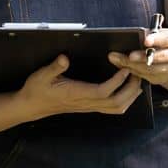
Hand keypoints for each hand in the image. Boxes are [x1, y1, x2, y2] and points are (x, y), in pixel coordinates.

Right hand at [17, 54, 141, 119]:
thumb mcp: (41, 75)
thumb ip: (54, 67)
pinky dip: (125, 101)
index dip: (117, 82)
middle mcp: (85, 103)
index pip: (102, 91)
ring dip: (130, 96)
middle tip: (136, 72)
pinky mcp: (89, 107)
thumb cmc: (36, 89)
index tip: (124, 68)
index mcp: (76, 94)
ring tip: (136, 80)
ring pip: (116, 108)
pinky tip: (128, 90)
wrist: (31, 106)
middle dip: (130, 89)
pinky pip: (111, 108)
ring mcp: (88, 107)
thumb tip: (64, 58)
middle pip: (115, 103)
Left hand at [109, 27, 167, 84]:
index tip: (145, 41)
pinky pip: (147, 77)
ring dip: (134, 65)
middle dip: (144, 57)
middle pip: (161, 57)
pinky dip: (134, 71)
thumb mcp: (158, 33)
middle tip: (129, 56)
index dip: (157, 40)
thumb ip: (148, 34)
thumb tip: (131, 36)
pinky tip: (123, 66)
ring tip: (118, 60)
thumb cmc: (162, 40)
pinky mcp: (164, 79)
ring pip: (152, 70)